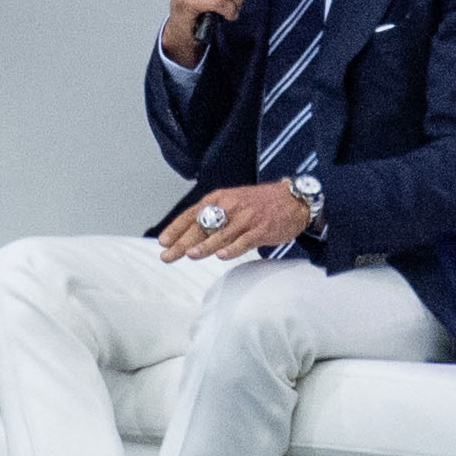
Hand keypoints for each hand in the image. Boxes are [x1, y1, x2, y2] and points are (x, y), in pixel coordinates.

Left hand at [158, 181, 311, 261]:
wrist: (293, 200)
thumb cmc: (259, 205)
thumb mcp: (232, 203)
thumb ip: (213, 217)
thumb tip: (190, 236)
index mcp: (220, 199)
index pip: (192, 214)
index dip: (176, 228)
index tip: (163, 242)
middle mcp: (230, 206)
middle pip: (202, 226)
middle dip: (183, 242)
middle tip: (168, 255)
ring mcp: (246, 218)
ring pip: (221, 234)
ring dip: (205, 246)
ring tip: (190, 255)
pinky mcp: (261, 229)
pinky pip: (244, 241)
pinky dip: (232, 249)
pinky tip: (221, 256)